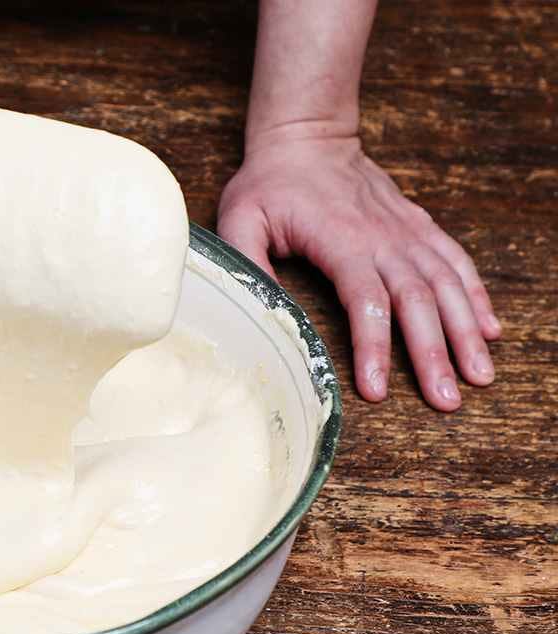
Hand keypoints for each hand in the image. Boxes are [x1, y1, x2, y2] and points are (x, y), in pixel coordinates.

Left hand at [218, 132, 499, 411]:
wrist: (307, 136)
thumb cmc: (269, 183)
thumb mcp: (240, 220)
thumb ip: (248, 264)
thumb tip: (262, 312)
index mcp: (341, 240)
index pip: (365, 300)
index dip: (374, 346)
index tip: (377, 390)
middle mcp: (384, 237)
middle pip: (418, 301)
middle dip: (434, 354)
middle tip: (447, 401)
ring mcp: (406, 231)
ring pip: (446, 285)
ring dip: (466, 332)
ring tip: (480, 375)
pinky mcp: (418, 226)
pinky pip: (455, 262)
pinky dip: (475, 296)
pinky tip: (488, 329)